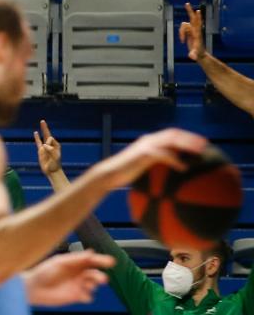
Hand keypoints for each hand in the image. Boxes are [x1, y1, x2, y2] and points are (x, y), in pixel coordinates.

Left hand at [24, 250, 114, 305]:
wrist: (33, 288)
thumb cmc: (43, 272)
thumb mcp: (60, 262)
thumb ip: (76, 259)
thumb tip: (91, 252)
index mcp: (75, 263)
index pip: (92, 260)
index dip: (102, 260)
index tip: (111, 262)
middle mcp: (78, 273)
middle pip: (95, 274)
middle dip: (100, 276)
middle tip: (102, 279)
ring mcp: (78, 285)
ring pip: (93, 285)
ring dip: (93, 285)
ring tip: (87, 285)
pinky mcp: (76, 296)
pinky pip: (88, 297)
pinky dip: (87, 296)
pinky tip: (82, 295)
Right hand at [33, 120, 61, 177]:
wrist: (52, 171)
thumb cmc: (55, 164)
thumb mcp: (55, 156)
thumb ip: (50, 149)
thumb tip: (43, 145)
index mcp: (56, 145)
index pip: (50, 139)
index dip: (48, 142)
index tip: (48, 149)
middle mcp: (51, 145)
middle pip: (47, 134)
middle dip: (45, 127)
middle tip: (42, 121)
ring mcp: (45, 147)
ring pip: (43, 137)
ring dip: (43, 130)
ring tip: (42, 123)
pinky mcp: (40, 151)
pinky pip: (38, 142)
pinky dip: (37, 137)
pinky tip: (35, 133)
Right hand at [89, 128, 208, 192]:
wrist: (109, 175)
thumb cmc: (124, 175)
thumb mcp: (142, 170)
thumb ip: (155, 169)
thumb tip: (171, 180)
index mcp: (149, 142)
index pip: (171, 134)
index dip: (186, 136)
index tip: (200, 143)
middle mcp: (149, 140)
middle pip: (173, 133)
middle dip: (190, 137)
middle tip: (205, 145)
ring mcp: (146, 145)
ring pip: (171, 139)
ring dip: (187, 144)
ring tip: (200, 151)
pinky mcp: (144, 153)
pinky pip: (164, 155)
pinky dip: (175, 160)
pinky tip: (184, 169)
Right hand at [179, 2, 206, 61]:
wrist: (199, 54)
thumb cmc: (198, 54)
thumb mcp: (195, 54)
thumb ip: (193, 55)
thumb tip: (192, 57)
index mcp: (197, 34)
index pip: (197, 23)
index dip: (197, 17)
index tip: (197, 10)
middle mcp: (195, 31)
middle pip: (192, 18)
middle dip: (189, 11)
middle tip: (187, 4)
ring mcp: (192, 31)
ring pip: (184, 25)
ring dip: (181, 32)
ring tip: (182, 40)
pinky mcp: (190, 32)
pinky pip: (183, 28)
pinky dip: (181, 33)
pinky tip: (182, 39)